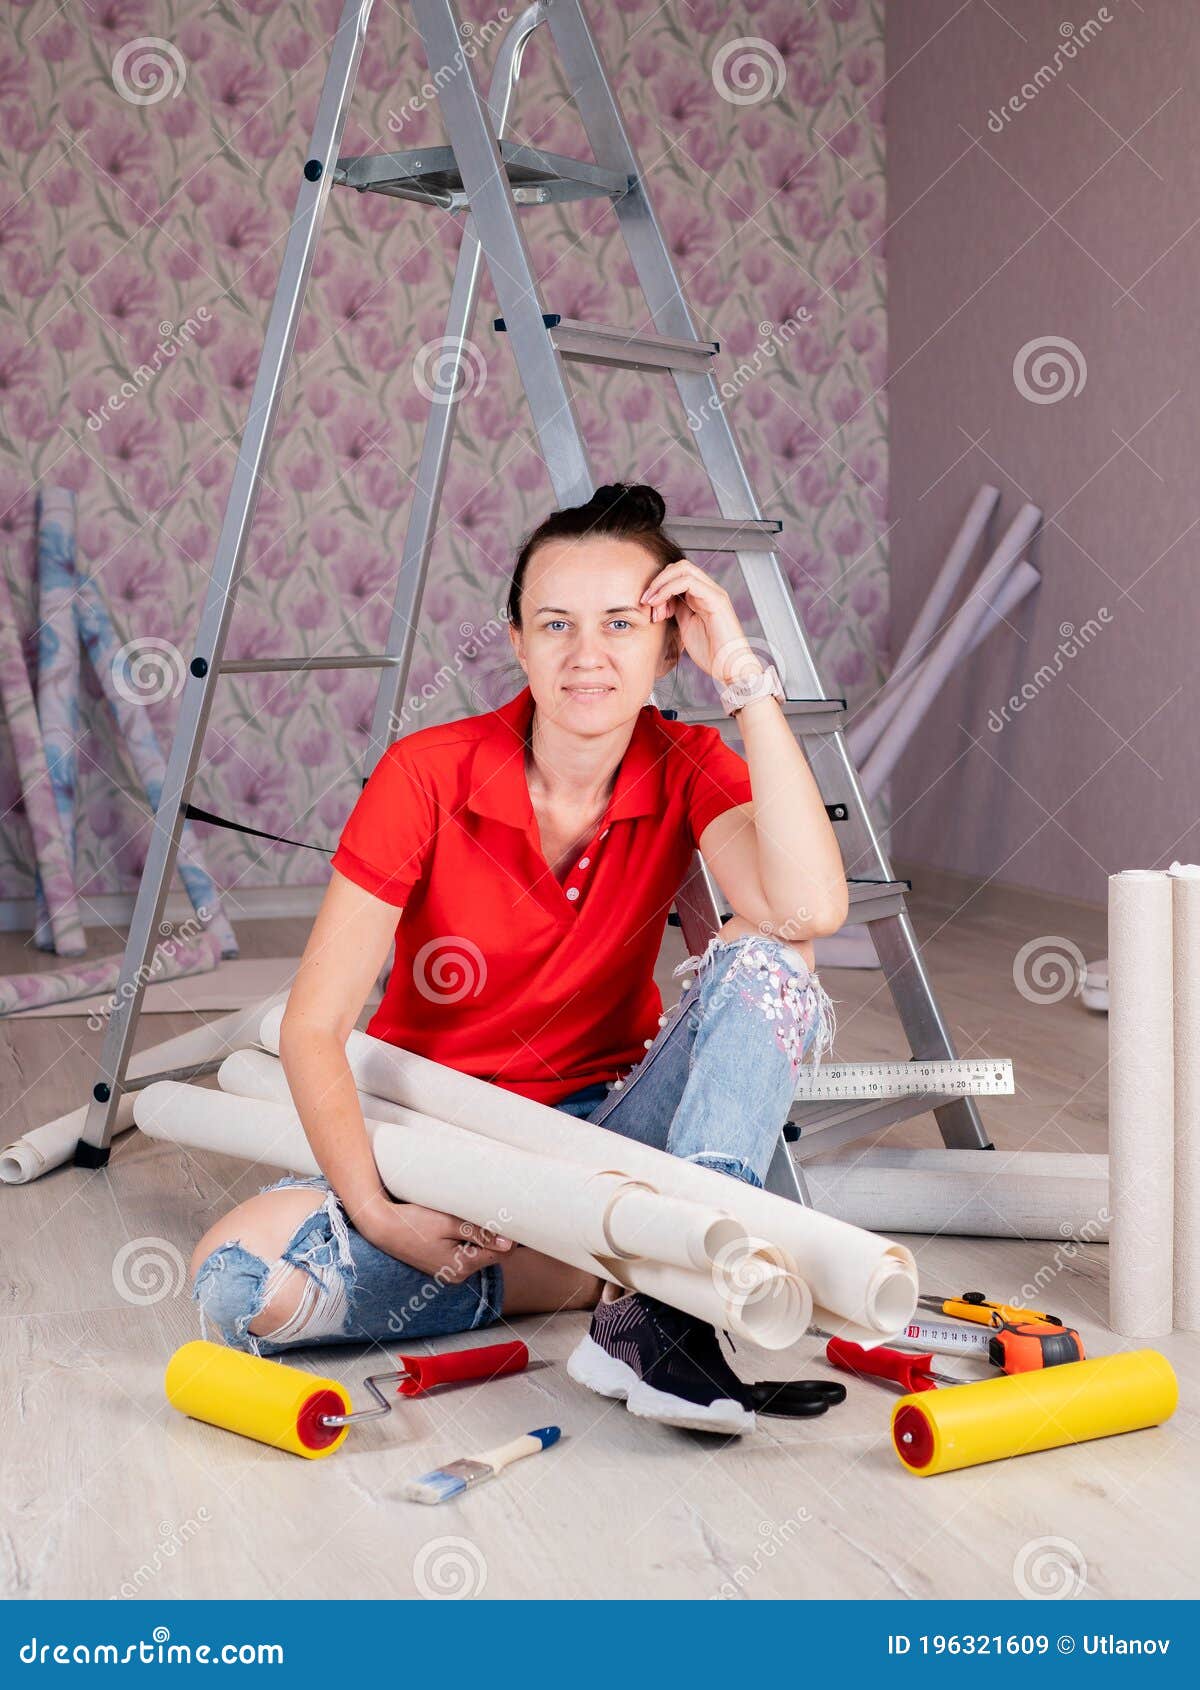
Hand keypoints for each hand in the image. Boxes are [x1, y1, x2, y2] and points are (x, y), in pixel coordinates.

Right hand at [359, 1199, 512, 1281]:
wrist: (383, 1227)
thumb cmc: (414, 1223)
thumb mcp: (449, 1223)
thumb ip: (479, 1233)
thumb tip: (509, 1243)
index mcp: (462, 1266)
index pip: (501, 1254)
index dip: (508, 1235)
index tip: (507, 1216)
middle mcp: (458, 1274)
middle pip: (490, 1254)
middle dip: (494, 1234)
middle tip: (487, 1210)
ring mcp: (449, 1272)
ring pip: (478, 1252)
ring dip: (479, 1235)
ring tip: (469, 1215)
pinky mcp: (442, 1265)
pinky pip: (465, 1253)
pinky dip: (467, 1239)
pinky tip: (458, 1224)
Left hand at [640, 558, 763, 685]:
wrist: (728, 668)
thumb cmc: (710, 653)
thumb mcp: (685, 626)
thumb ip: (677, 610)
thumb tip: (661, 600)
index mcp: (702, 596)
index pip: (678, 575)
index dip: (659, 584)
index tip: (646, 603)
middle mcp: (710, 590)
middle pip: (680, 567)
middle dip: (658, 580)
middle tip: (646, 600)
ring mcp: (714, 593)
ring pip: (683, 569)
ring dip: (661, 583)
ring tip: (651, 603)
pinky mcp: (716, 599)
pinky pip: (688, 582)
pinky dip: (669, 589)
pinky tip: (660, 604)